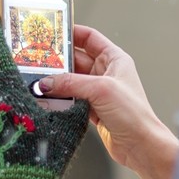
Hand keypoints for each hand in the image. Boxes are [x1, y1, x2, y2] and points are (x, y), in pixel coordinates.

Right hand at [36, 24, 178, 178]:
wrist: (140, 145)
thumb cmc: (133, 114)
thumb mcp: (101, 89)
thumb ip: (71, 83)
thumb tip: (46, 82)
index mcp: (115, 60)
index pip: (90, 38)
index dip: (72, 33)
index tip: (52, 33)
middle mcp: (107, 73)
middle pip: (77, 60)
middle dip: (58, 61)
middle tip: (38, 60)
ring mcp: (99, 92)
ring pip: (72, 81)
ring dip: (57, 82)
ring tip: (38, 80)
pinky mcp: (93, 110)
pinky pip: (72, 99)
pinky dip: (61, 99)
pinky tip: (48, 99)